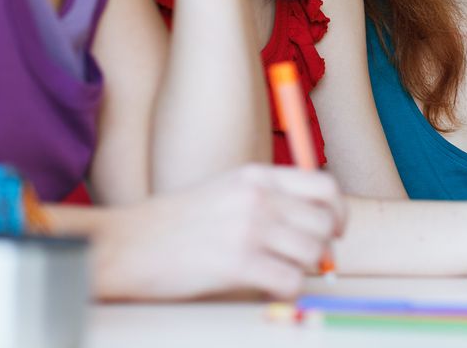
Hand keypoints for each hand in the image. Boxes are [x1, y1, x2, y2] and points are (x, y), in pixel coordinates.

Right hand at [96, 164, 345, 300]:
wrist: (128, 244)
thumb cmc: (174, 223)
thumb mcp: (225, 191)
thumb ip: (267, 199)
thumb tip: (314, 224)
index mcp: (256, 175)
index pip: (324, 186)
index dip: (338, 212)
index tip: (334, 230)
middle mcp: (258, 197)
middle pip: (324, 223)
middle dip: (321, 247)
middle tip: (304, 261)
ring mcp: (249, 228)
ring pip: (313, 254)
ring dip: (302, 270)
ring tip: (277, 273)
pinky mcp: (239, 263)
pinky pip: (291, 281)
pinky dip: (286, 291)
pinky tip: (267, 289)